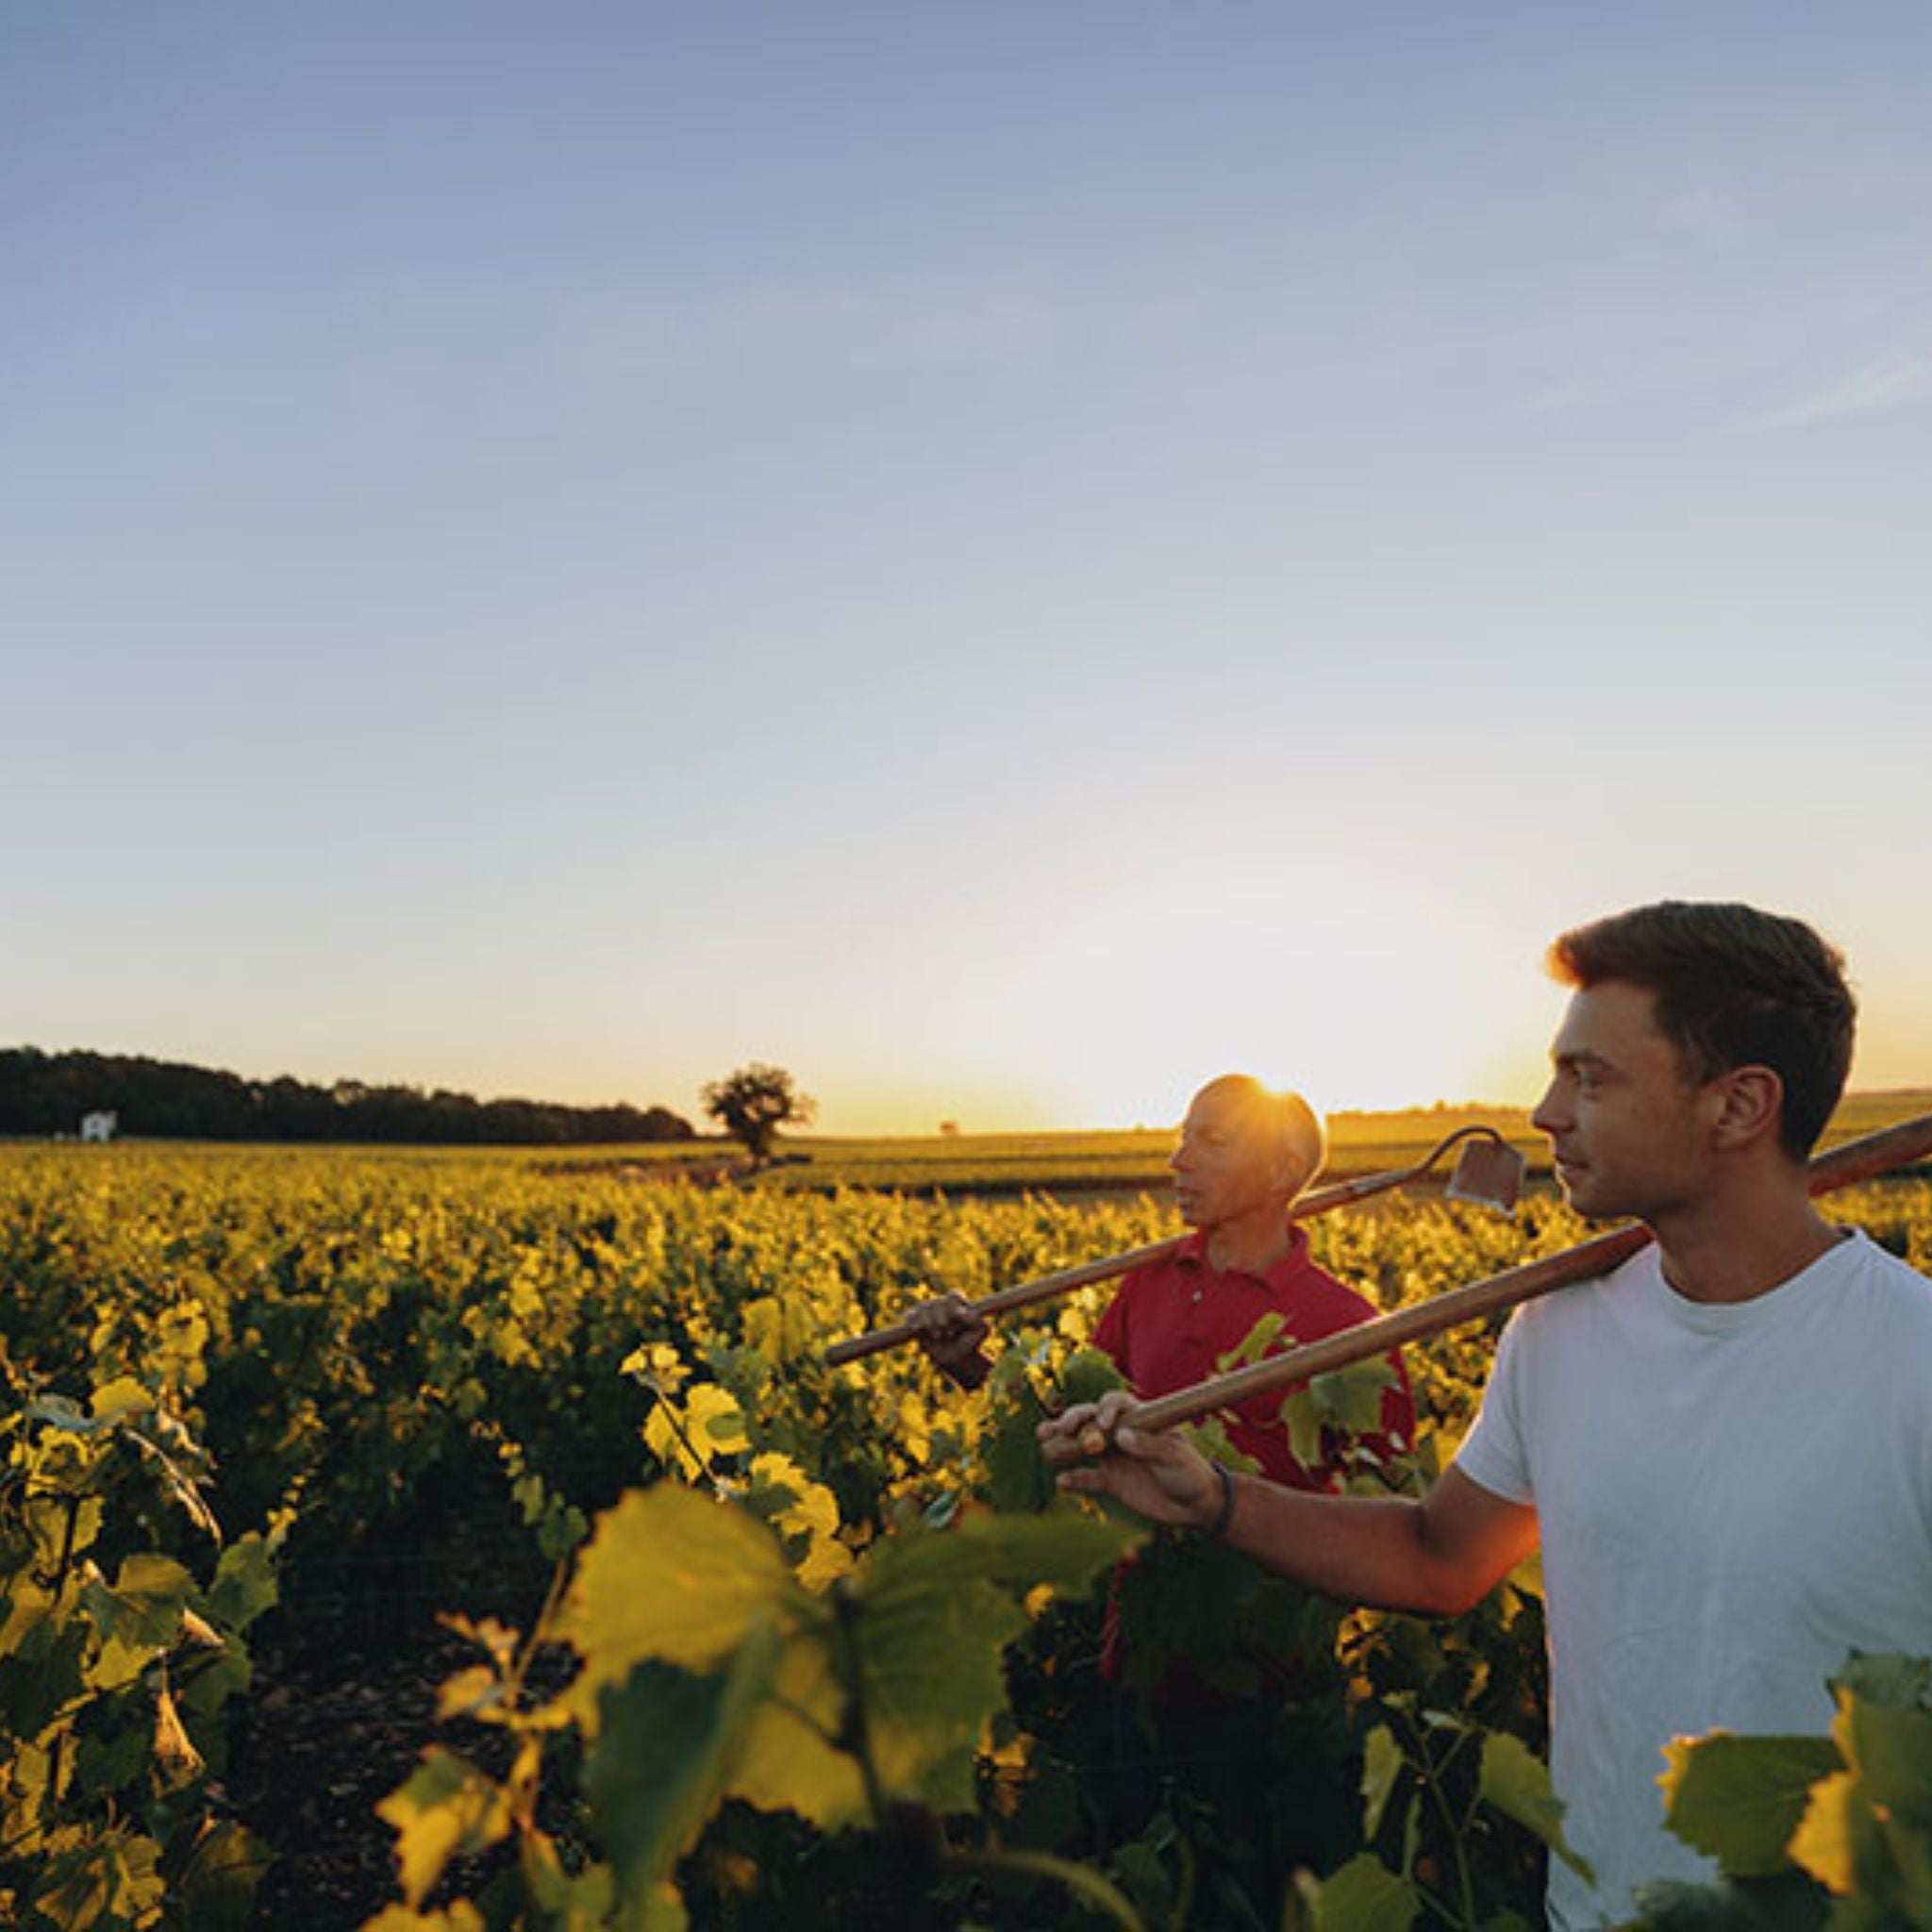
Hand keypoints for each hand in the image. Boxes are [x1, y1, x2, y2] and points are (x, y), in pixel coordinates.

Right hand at [902, 1293, 993, 1390]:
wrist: (955, 1358)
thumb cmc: (970, 1341)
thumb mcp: (981, 1331)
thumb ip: (977, 1320)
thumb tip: (966, 1313)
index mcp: (957, 1304)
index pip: (953, 1295)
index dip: (954, 1305)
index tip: (959, 1316)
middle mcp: (941, 1304)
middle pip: (937, 1302)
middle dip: (942, 1318)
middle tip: (948, 1334)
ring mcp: (927, 1311)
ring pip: (923, 1307)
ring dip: (928, 1321)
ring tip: (937, 1337)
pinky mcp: (916, 1320)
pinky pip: (910, 1315)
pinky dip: (912, 1320)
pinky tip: (916, 1329)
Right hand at [1037, 1391, 1222, 1529]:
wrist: (1195, 1506)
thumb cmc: (1190, 1473)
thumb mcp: (1174, 1456)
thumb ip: (1148, 1445)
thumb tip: (1121, 1434)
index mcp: (1140, 1419)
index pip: (1116, 1404)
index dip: (1105, 1408)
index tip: (1103, 1423)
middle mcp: (1122, 1433)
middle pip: (1091, 1419)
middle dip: (1074, 1419)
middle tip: (1062, 1427)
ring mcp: (1114, 1457)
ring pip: (1082, 1444)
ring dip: (1062, 1441)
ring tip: (1044, 1439)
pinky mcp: (1111, 1482)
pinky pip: (1087, 1478)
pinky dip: (1074, 1478)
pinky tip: (1062, 1480)